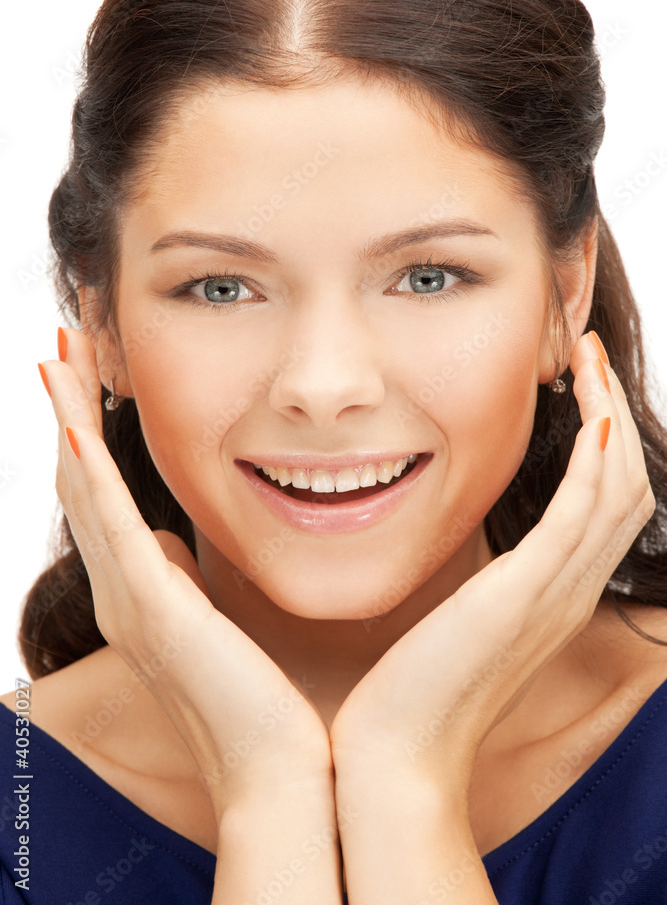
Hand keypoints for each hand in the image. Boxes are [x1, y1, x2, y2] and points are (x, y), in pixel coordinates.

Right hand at [38, 327, 332, 823]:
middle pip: (81, 479)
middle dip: (68, 407)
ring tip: (59, 354)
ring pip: (86, 487)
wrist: (276, 770)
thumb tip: (169, 543)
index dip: (86, 432)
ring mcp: (129, 599)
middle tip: (65, 342)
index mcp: (138, 591)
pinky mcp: (153, 607)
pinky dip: (91, 470)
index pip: (101, 494)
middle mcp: (121, 590)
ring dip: (69, 417)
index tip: (88, 373)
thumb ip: (181, 581)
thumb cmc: (256, 699)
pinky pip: (111, 524)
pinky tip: (76, 422)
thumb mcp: (210, 621)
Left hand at [328, 330, 655, 795]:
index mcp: (552, 598)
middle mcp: (567, 595)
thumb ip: (477, 586)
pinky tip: (588, 416)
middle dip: (613, 415)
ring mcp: (553, 596)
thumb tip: (462, 546)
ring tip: (586, 363)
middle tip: (589, 357)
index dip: (603, 442)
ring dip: (608, 419)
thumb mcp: (457, 625)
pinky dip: (592, 462)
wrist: (396, 758)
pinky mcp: (523, 596)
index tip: (577, 387)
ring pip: (616, 491)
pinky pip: (581, 516)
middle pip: (626, 488)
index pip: (606, 507)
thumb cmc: (412, 692)